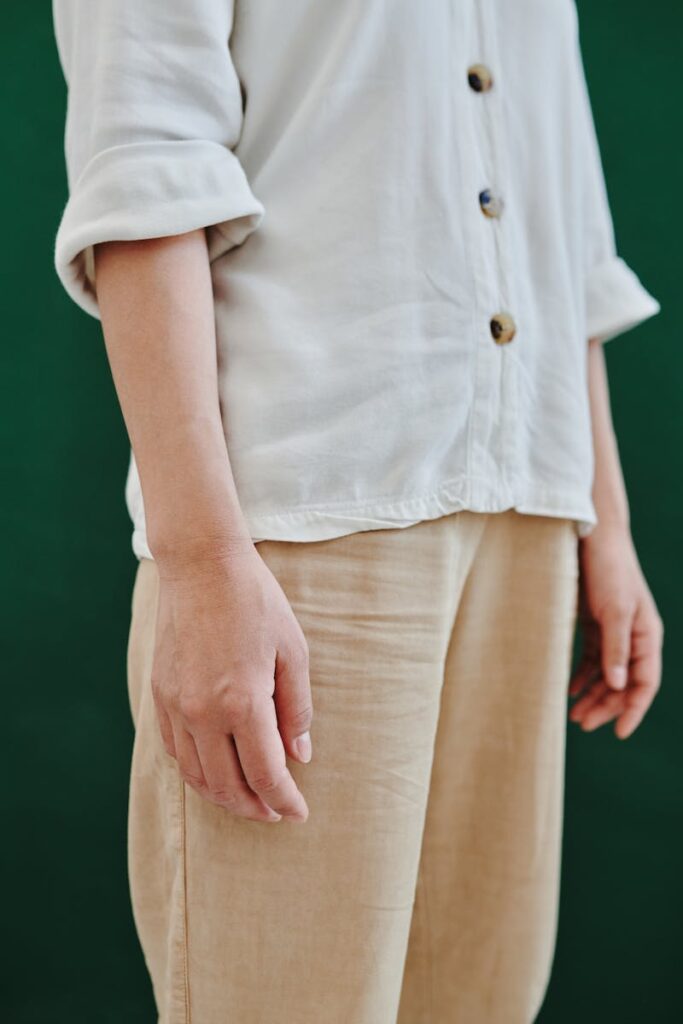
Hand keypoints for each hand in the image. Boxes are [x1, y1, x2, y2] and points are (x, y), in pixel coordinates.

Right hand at [150, 539, 312, 822]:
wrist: (201, 564)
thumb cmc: (256, 602)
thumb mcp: (292, 651)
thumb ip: (297, 709)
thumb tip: (300, 755)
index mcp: (242, 702)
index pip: (265, 774)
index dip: (284, 801)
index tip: (299, 813)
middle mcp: (202, 712)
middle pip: (227, 786)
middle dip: (254, 807)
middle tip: (276, 812)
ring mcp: (175, 705)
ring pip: (195, 775)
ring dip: (223, 796)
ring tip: (247, 799)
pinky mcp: (159, 694)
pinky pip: (175, 750)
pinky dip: (196, 771)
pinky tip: (215, 769)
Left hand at [569, 522, 662, 738]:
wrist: (593, 537)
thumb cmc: (608, 570)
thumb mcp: (614, 611)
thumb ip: (616, 648)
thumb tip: (620, 685)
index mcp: (646, 635)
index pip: (646, 683)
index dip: (634, 709)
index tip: (618, 732)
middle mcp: (634, 637)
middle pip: (624, 683)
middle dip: (606, 705)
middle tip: (582, 724)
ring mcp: (614, 631)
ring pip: (607, 674)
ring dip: (593, 694)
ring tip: (573, 713)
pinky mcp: (596, 623)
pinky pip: (592, 659)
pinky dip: (582, 676)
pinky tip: (570, 689)